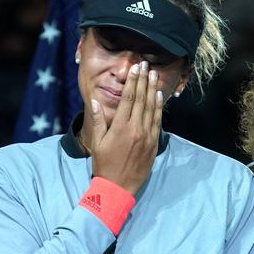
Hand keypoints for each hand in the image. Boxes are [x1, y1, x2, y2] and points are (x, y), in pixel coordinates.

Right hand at [86, 61, 163, 194]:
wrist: (118, 187)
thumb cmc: (104, 165)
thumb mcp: (96, 143)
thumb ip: (97, 121)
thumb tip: (95, 101)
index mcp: (120, 127)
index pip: (129, 98)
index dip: (133, 82)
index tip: (136, 69)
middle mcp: (136, 129)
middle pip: (142, 100)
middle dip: (144, 81)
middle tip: (147, 66)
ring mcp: (147, 136)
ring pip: (151, 108)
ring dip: (153, 90)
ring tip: (154, 76)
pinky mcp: (153, 144)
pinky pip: (157, 122)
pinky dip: (158, 108)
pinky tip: (159, 97)